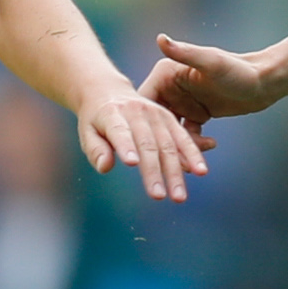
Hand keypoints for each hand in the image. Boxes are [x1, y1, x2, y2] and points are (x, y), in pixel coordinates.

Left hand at [76, 78, 209, 202]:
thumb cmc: (95, 120)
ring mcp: (155, 114)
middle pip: (147, 144)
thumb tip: (105, 168)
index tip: (133, 164)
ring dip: (176, 171)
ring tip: (180, 196)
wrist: (110, 92)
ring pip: (168, 144)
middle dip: (155, 171)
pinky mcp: (168, 118)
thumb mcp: (87, 132)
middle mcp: (136, 112)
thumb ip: (95, 149)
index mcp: (112, 114)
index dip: (126, 146)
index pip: (120, 132)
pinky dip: (192, 154)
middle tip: (159, 196)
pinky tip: (200, 171)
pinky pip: (182, 138)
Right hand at [139, 34, 282, 145]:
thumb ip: (185, 53)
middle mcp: (171, 86)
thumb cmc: (239, 70)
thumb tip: (161, 39)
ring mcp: (183, 101)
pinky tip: (212, 143)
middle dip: (162, 141)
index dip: (143, 123)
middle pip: (156, 121)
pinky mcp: (196, 114)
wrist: (265, 82)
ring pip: (171, 131)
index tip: (146, 143)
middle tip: (174, 159)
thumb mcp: (211, 63)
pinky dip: (195, 144)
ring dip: (180, 146)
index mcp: (166, 73)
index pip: (144, 101)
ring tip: (194, 157)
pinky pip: (187, 135)